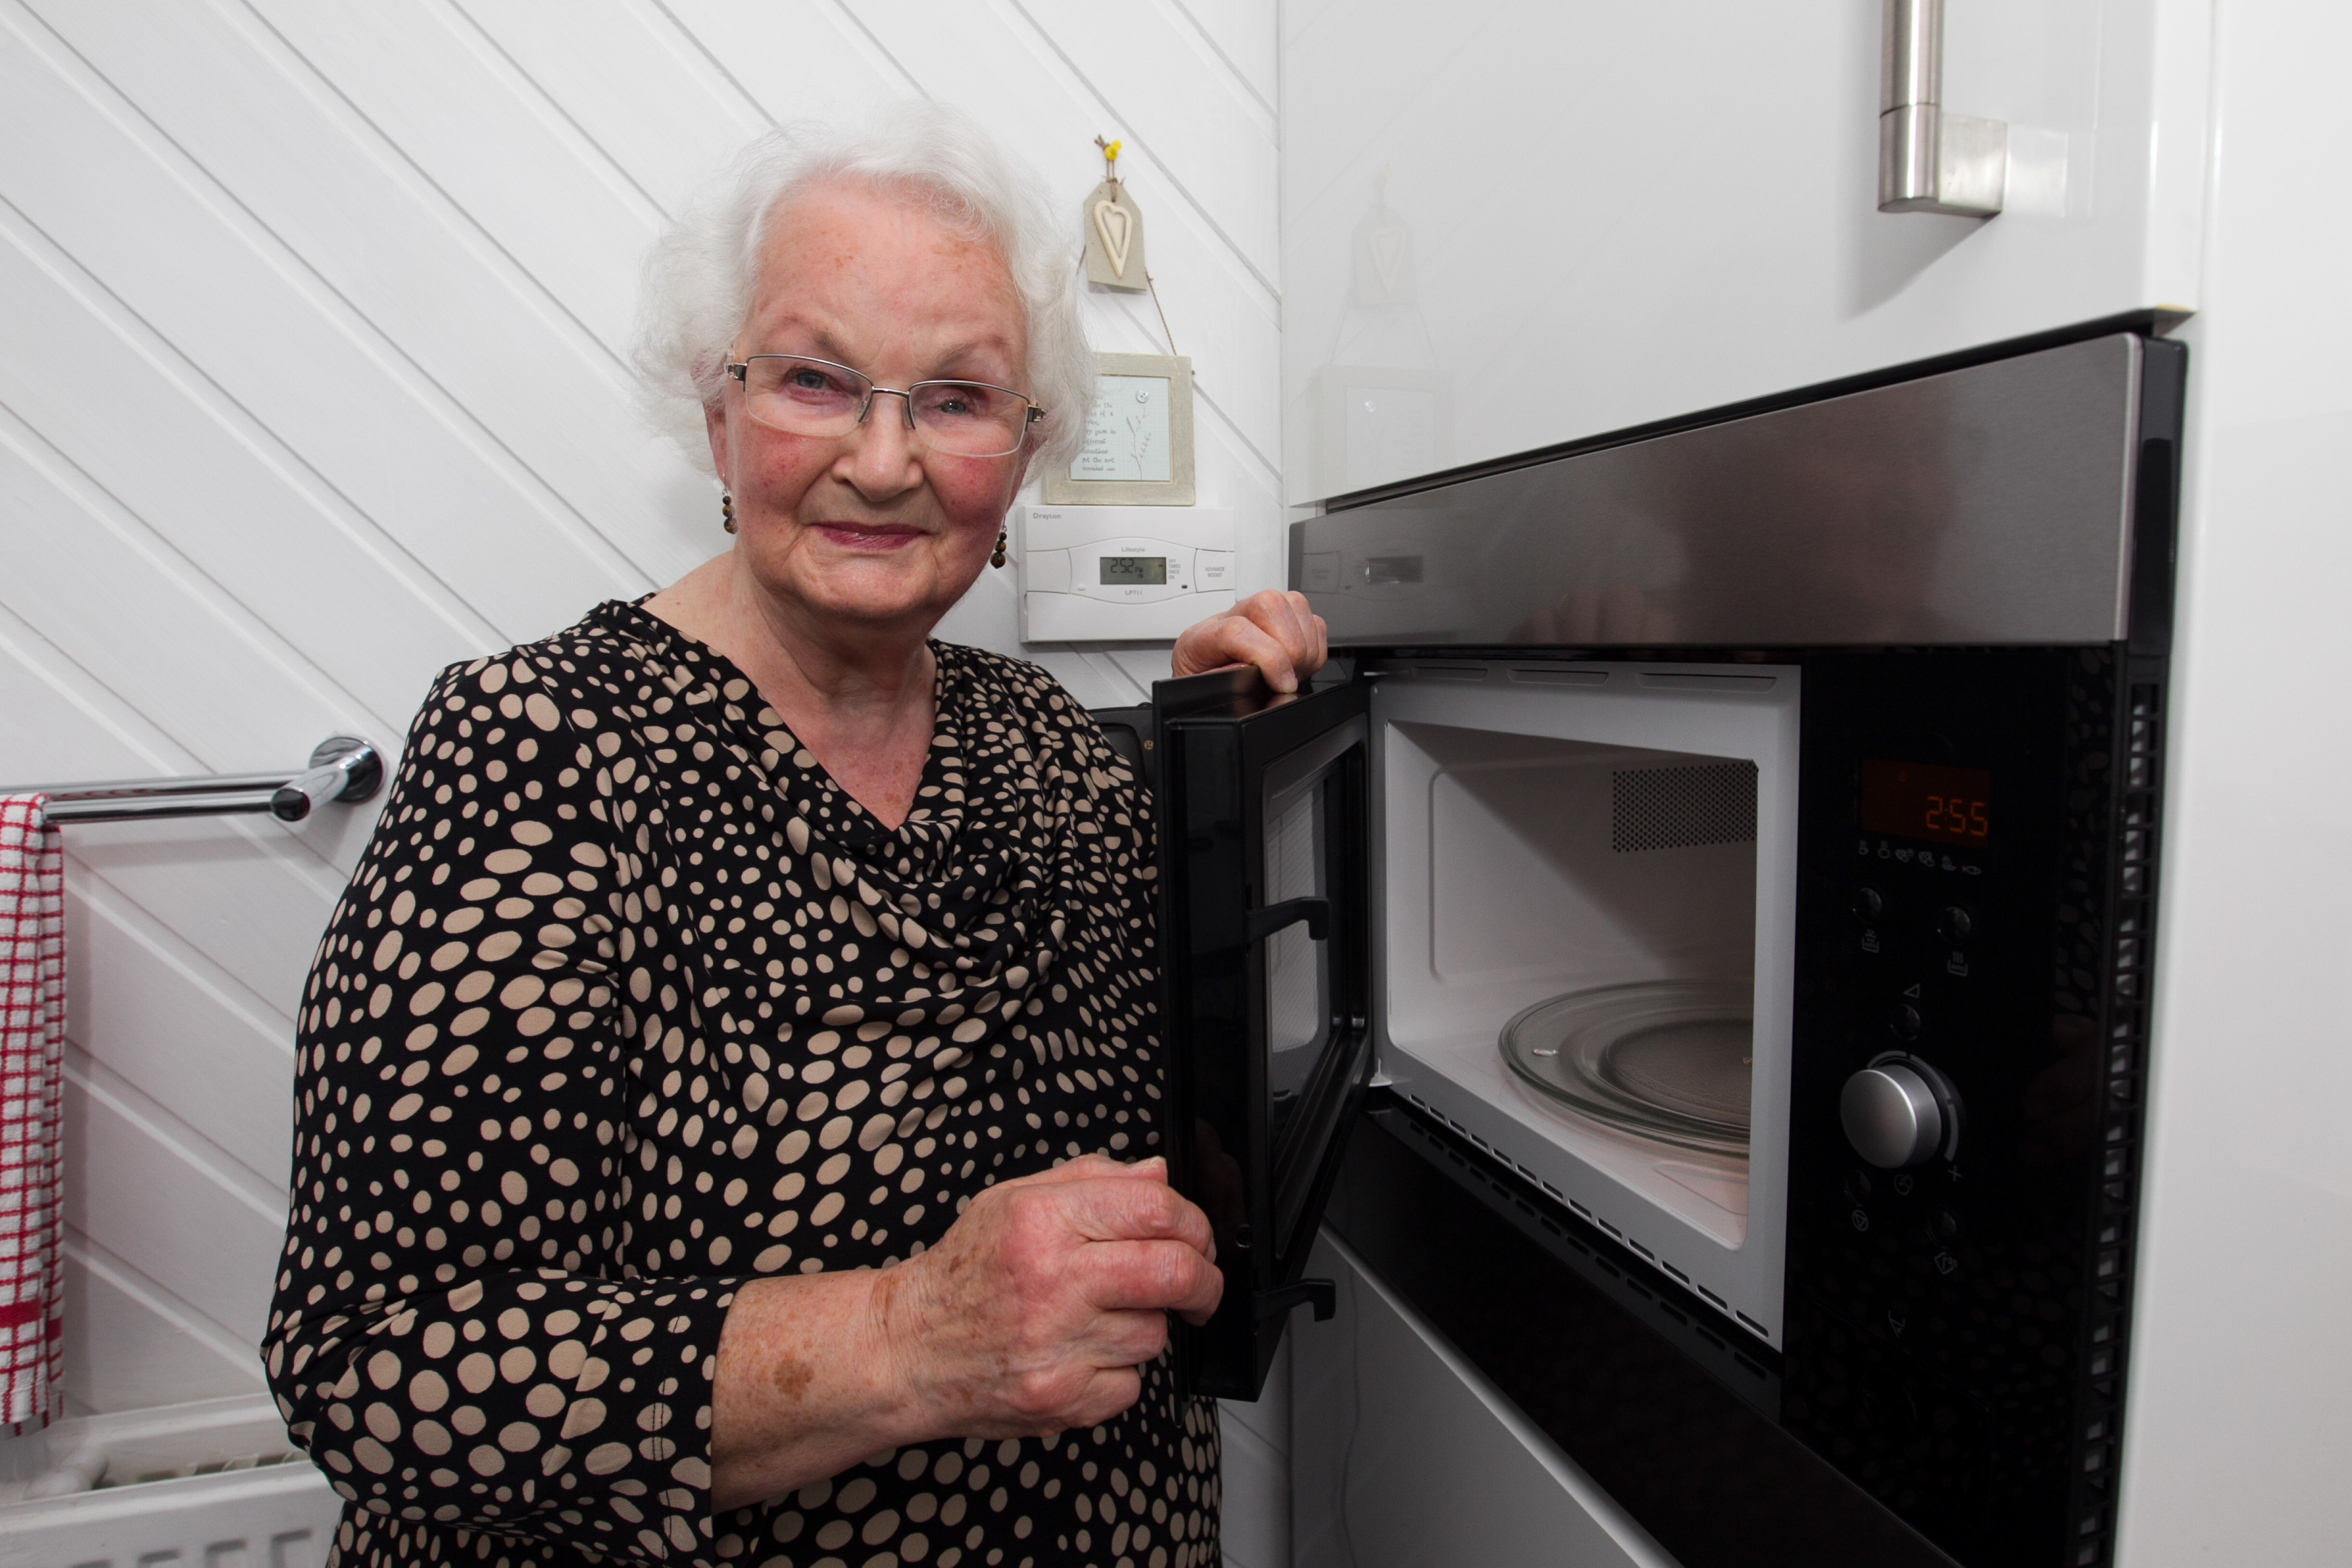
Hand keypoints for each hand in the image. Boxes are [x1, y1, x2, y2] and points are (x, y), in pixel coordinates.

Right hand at [877, 1155, 1221, 1437]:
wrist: (909, 1350)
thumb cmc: (963, 1273)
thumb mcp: (1013, 1200)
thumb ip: (1092, 1179)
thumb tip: (1159, 1175)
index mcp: (1041, 1220)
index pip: (1156, 1209)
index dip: (1194, 1223)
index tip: (1197, 1238)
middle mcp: (1051, 1281)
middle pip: (1175, 1274)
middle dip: (1205, 1280)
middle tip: (1200, 1284)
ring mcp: (1057, 1346)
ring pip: (1156, 1333)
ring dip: (1145, 1326)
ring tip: (1098, 1318)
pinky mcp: (1062, 1399)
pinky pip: (1132, 1384)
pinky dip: (1118, 1372)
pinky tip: (1080, 1354)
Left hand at [1173, 590, 1329, 694]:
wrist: (1203, 686)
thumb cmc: (1204, 690)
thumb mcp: (1203, 696)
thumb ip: (1225, 684)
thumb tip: (1252, 675)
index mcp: (1201, 637)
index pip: (1237, 630)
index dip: (1269, 657)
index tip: (1281, 684)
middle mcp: (1229, 617)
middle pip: (1269, 605)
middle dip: (1290, 648)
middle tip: (1285, 679)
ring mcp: (1256, 615)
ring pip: (1294, 604)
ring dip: (1304, 647)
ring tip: (1291, 673)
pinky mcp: (1281, 620)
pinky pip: (1313, 621)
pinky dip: (1315, 647)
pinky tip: (1299, 666)